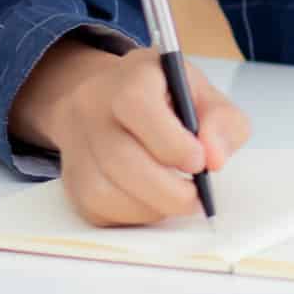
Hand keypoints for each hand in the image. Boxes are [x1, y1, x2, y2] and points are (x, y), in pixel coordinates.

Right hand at [10, 40, 250, 226]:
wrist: (111, 96)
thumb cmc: (164, 96)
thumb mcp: (203, 92)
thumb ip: (222, 120)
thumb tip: (214, 159)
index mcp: (131, 77)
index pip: (137, 106)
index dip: (171, 142)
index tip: (199, 163)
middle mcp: (93, 107)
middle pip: (118, 158)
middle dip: (166, 190)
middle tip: (197, 199)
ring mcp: (77, 145)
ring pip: (101, 190)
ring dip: (149, 207)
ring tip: (178, 200)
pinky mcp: (71, 178)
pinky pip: (95, 209)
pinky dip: (131, 216)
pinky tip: (153, 203)